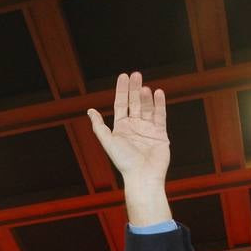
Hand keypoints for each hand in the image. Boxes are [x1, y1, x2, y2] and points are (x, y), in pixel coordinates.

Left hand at [86, 72, 171, 225]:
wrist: (143, 176)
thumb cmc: (124, 161)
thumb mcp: (108, 142)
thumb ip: (99, 127)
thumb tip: (90, 111)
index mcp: (121, 128)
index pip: (121, 104)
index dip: (122, 90)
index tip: (124, 76)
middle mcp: (134, 127)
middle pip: (135, 102)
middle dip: (135, 89)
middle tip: (136, 74)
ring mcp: (148, 129)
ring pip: (147, 107)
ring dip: (146, 96)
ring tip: (145, 87)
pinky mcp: (160, 134)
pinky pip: (160, 116)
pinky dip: (159, 104)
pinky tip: (158, 93)